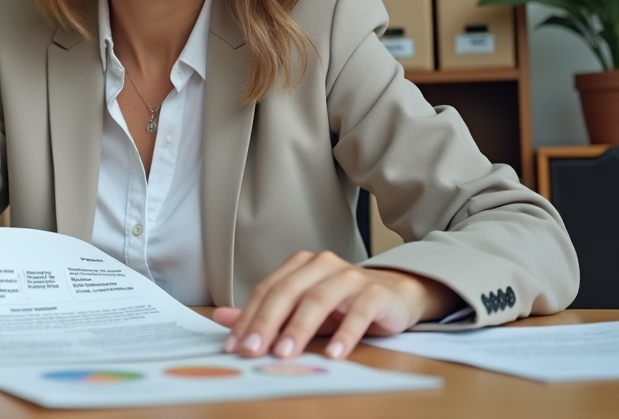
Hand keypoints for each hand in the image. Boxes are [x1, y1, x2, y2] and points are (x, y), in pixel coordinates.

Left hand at [213, 250, 458, 360]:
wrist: (396, 295)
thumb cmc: (344, 304)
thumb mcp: (301, 309)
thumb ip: (265, 313)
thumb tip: (222, 317)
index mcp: (300, 266)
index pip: (267, 290)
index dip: (248, 317)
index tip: (234, 345)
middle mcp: (322, 265)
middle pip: (287, 292)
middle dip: (267, 323)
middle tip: (253, 350)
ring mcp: (350, 276)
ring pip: (318, 299)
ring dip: (299, 329)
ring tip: (285, 354)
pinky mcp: (376, 293)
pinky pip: (358, 312)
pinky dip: (345, 334)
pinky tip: (334, 354)